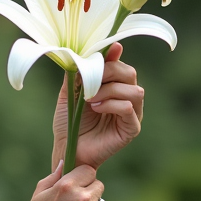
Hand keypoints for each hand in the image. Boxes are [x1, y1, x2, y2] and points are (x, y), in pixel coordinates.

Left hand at [51, 42, 143, 170]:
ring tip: (90, 99)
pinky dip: (111, 104)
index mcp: (115, 87)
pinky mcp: (131, 128)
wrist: (66, 148)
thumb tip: (92, 51)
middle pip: (130, 74)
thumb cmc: (69, 122)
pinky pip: (129, 108)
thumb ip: (82, 72)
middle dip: (108, 72)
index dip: (111, 58)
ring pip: (134, 90)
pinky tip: (96, 108)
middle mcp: (127, 98)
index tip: (97, 55)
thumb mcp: (71, 91)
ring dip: (109, 90)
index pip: (120, 65)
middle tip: (89, 81)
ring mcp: (132, 114)